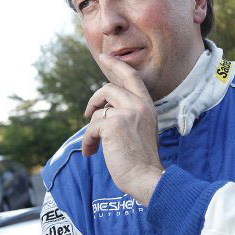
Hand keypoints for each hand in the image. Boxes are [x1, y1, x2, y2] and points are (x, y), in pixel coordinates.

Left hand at [83, 54, 163, 204]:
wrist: (147, 177)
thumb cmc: (142, 159)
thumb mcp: (140, 130)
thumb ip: (129, 115)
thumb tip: (105, 108)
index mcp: (147, 105)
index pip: (131, 77)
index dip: (116, 65)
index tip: (104, 57)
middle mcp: (139, 105)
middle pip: (108, 88)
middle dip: (94, 99)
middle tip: (87, 112)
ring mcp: (127, 113)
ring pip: (98, 109)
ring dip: (91, 128)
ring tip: (93, 144)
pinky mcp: (113, 124)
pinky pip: (91, 126)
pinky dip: (88, 141)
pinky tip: (91, 153)